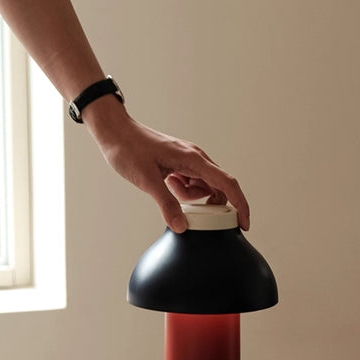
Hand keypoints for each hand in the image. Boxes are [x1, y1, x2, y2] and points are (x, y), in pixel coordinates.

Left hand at [86, 102, 249, 232]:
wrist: (114, 131)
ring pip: (204, 189)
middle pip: (218, 188)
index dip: (240, 205)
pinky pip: (192, 185)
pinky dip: (183, 192)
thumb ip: (166, 204)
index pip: (227, 183)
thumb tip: (182, 227)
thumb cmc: (128, 149)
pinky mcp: (182, 164)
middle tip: (183, 204)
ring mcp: (190, 161)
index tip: (244, 224)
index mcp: (193, 159)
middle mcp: (196, 158)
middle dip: (206, 204)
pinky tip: (167, 183)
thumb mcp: (146, 180)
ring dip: (190, 198)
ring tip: (168, 187)